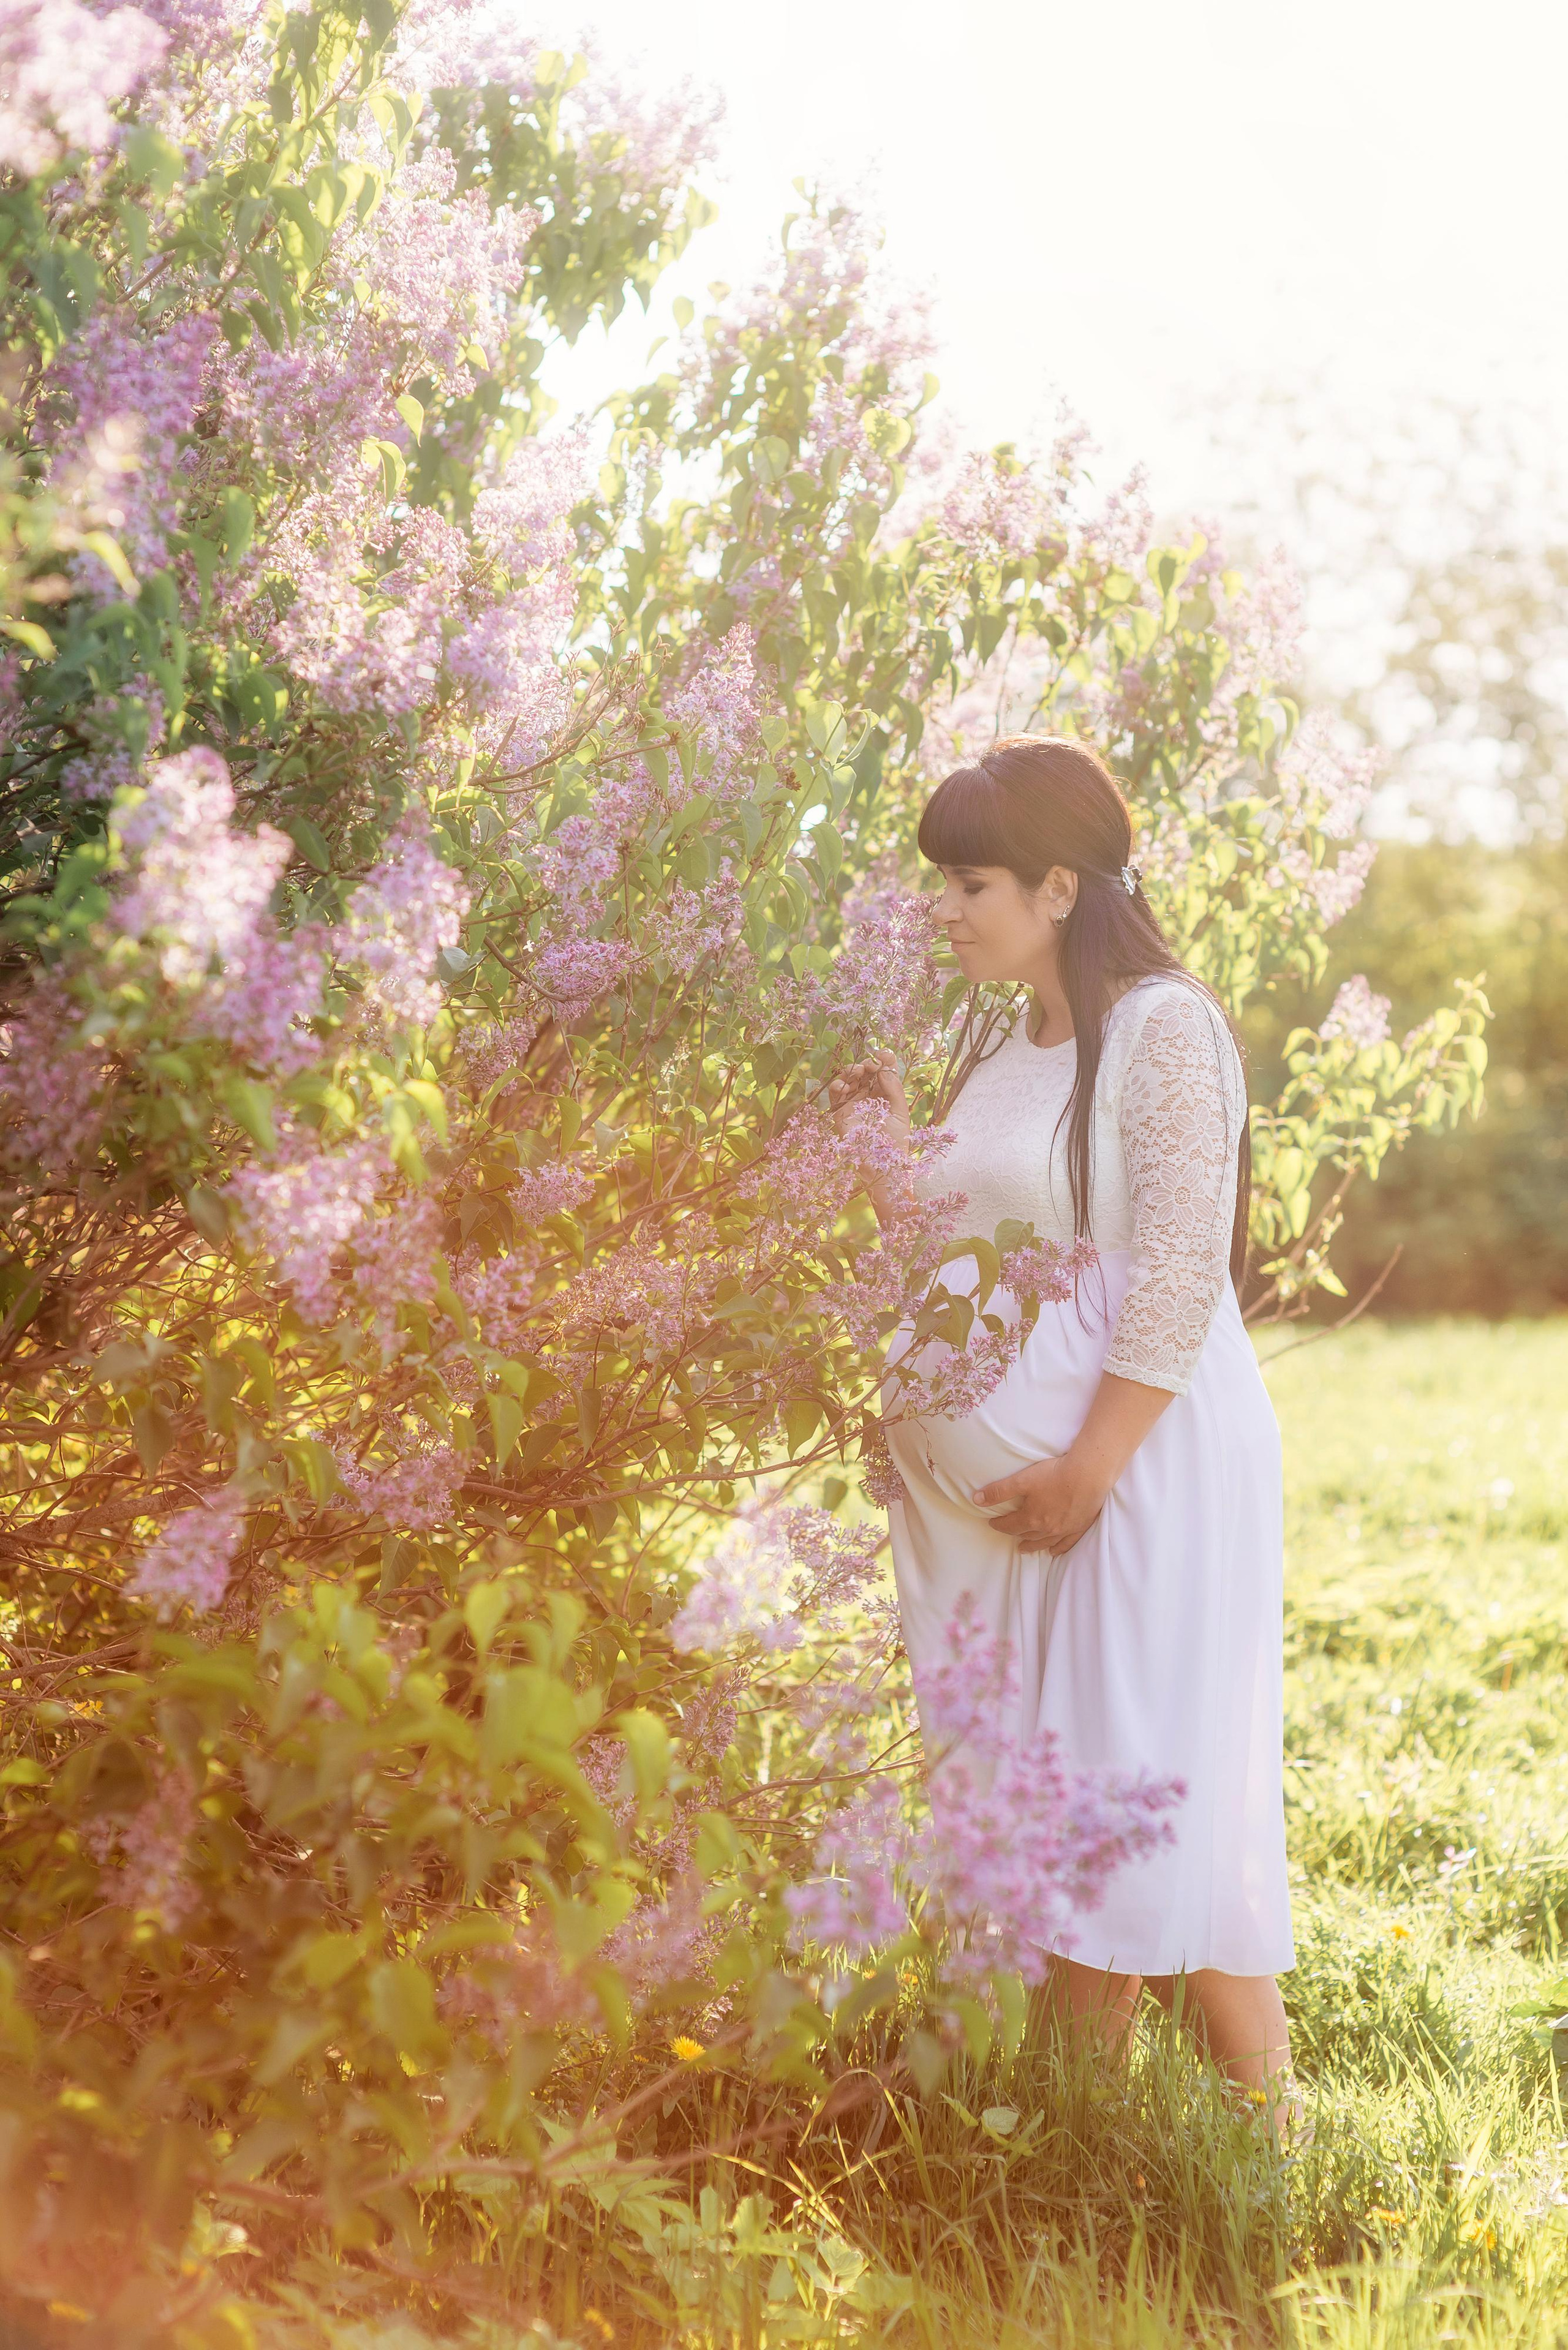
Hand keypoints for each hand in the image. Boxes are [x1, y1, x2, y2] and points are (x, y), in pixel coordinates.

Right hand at [828, 1049, 910, 1148]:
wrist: (882, 1165)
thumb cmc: (895, 1142)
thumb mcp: (900, 1112)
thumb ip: (893, 1089)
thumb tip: (884, 1068)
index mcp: (884, 1094)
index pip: (882, 1072)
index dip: (882, 1060)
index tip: (884, 1054)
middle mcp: (868, 1096)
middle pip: (864, 1072)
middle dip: (866, 1064)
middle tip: (870, 1065)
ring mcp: (853, 1104)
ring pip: (848, 1079)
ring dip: (851, 1071)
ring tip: (857, 1073)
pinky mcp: (840, 1113)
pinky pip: (835, 1095)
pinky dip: (837, 1086)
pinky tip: (844, 1085)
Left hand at [972, 1449, 1110, 1555]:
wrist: (1088, 1475)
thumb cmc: (1054, 1475)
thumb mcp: (1021, 1480)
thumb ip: (998, 1491)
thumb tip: (976, 1500)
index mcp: (1031, 1518)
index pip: (1010, 1525)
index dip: (999, 1524)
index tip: (992, 1523)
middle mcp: (1047, 1528)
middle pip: (1027, 1535)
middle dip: (1015, 1535)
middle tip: (1009, 1535)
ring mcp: (1064, 1530)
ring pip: (1044, 1542)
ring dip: (1033, 1546)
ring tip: (1024, 1549)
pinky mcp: (1080, 1526)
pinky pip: (1066, 1544)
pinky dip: (1058, 1549)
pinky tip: (1053, 1551)